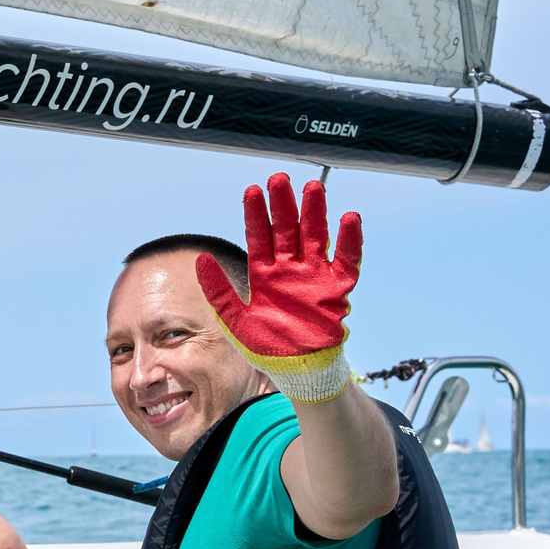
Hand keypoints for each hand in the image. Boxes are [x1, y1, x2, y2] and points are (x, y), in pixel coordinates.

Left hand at [197, 172, 362, 402]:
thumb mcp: (234, 319)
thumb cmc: (266, 345)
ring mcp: (314, 275)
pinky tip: (349, 218)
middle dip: (283, 204)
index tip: (252, 190)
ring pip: (315, 236)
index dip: (256, 213)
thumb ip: (218, 290)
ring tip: (312, 188)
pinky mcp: (336, 288)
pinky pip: (347, 260)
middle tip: (279, 178)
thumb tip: (199, 260)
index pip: (259, 235)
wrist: (296, 370)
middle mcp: (289, 269)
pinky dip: (350, 240)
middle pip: (287, 228)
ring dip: (315, 213)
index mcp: (264, 274)